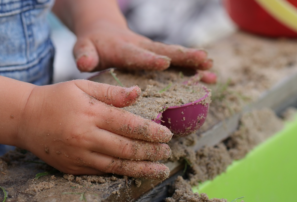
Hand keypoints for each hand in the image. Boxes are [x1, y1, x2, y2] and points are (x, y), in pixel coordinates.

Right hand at [17, 80, 172, 178]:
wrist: (25, 118)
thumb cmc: (57, 98)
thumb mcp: (82, 86)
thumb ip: (111, 92)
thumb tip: (138, 93)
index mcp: (91, 113)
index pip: (130, 125)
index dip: (152, 132)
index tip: (167, 134)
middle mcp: (86, 136)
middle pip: (127, 148)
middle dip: (151, 152)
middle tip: (167, 151)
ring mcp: (79, 155)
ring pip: (117, 166)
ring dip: (142, 168)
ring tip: (160, 169)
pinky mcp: (72, 167)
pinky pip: (101, 172)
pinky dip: (121, 173)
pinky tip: (134, 172)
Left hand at [73, 21, 216, 83]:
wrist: (103, 30)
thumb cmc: (92, 44)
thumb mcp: (83, 48)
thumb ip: (84, 55)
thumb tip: (84, 63)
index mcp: (122, 48)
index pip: (136, 54)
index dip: (149, 59)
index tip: (164, 62)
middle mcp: (141, 47)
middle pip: (164, 51)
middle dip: (183, 57)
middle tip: (204, 60)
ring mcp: (152, 51)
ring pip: (175, 56)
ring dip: (193, 63)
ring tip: (212, 70)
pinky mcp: (158, 55)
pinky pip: (177, 62)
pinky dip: (193, 69)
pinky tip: (210, 77)